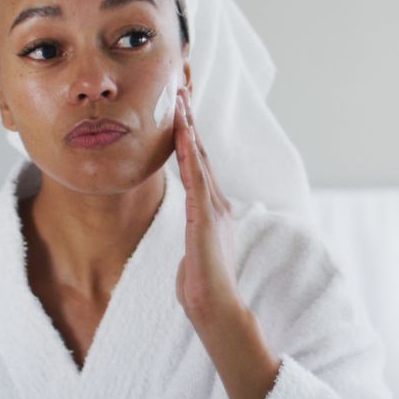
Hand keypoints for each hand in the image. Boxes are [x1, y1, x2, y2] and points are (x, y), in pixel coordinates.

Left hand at [172, 86, 238, 326]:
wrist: (216, 306)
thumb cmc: (203, 284)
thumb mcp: (196, 249)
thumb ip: (197, 232)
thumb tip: (192, 229)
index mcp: (215, 210)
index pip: (201, 167)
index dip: (192, 138)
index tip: (182, 113)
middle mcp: (218, 204)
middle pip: (203, 155)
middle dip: (191, 123)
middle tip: (181, 92)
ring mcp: (214, 210)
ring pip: (201, 160)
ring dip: (190, 130)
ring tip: (180, 102)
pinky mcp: (206, 218)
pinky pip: (196, 180)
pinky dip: (190, 155)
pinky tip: (184, 135)